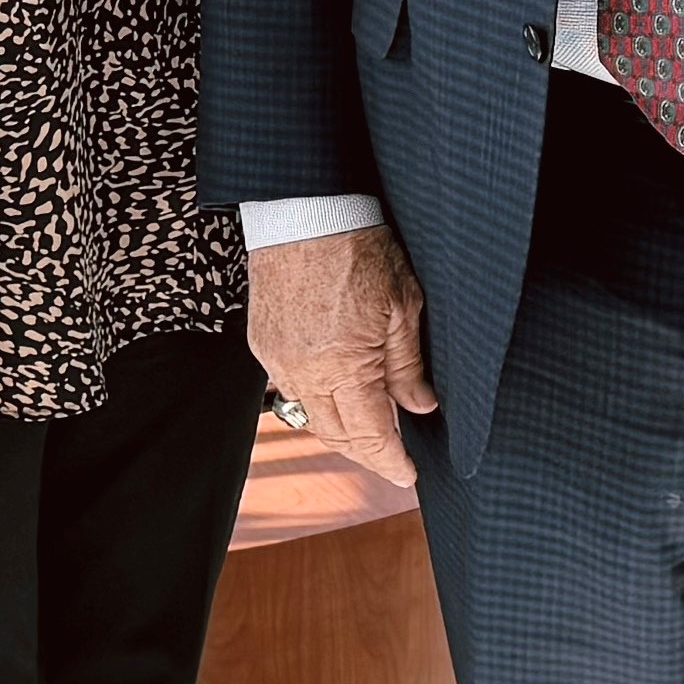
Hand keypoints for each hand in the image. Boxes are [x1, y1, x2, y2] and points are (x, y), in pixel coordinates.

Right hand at [252, 223, 437, 477]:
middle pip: (335, 435)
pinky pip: (290, 387)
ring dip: (341, 429)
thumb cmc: (356, 246)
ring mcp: (277, 359)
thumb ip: (408, 364)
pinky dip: (317, 400)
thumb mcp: (401, 305)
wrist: (304, 209)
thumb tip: (421, 405)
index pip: (369, 434)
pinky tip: (338, 393)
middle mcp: (302, 371)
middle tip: (394, 458)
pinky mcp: (263, 343)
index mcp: (342, 366)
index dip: (390, 461)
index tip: (408, 474)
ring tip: (370, 430)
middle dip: (366, 453)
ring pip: (311, 414)